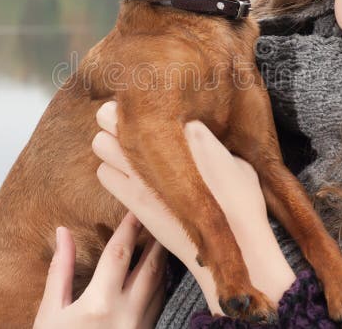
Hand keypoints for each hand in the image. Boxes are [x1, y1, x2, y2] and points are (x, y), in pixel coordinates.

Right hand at [32, 211, 166, 328]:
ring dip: (163, 261)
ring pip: (160, 286)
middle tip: (161, 217)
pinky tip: (159, 273)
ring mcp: (140, 328)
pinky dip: (161, 285)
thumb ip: (60, 269)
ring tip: (163, 239)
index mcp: (100, 303)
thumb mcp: (50, 312)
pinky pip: (159, 305)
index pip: (120, 253)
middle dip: (157, 240)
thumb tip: (62, 232)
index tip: (136, 208)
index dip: (130, 227)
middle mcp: (126, 314)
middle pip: (151, 267)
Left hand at [92, 100, 295, 313]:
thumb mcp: (234, 158)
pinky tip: (129, 172)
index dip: (139, 95)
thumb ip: (208, 139)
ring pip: (100, 144)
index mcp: (185, 131)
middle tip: (130, 119)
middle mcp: (157, 150)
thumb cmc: (241, 199)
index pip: (141, 99)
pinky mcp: (133, 202)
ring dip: (110, 142)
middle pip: (108, 116)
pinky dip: (111, 169)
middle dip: (114, 114)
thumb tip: (194, 127)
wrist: (234, 247)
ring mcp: (140, 177)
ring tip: (127, 146)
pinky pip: (104, 174)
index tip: (148, 99)